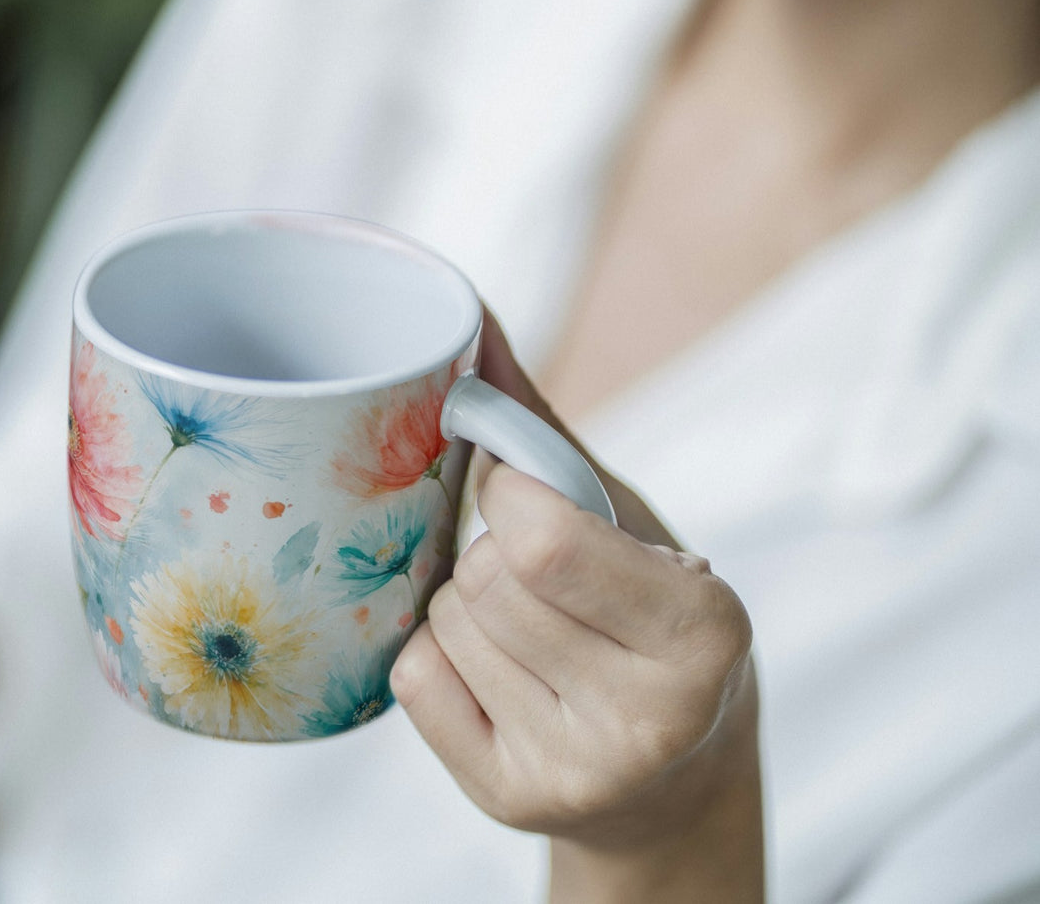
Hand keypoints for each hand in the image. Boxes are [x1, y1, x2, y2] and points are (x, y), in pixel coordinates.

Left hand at [391, 320, 761, 900]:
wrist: (670, 776)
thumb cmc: (646, 616)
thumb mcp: (626, 519)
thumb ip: (542, 429)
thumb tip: (463, 319)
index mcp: (707, 632)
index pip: (542, 540)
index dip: (511, 497)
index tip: (527, 495)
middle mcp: (652, 719)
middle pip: (484, 581)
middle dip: (490, 554)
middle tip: (539, 577)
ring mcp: (579, 773)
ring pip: (445, 625)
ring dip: (462, 604)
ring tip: (528, 628)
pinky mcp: (513, 801)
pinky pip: (413, 680)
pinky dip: (434, 656)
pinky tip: (495, 672)